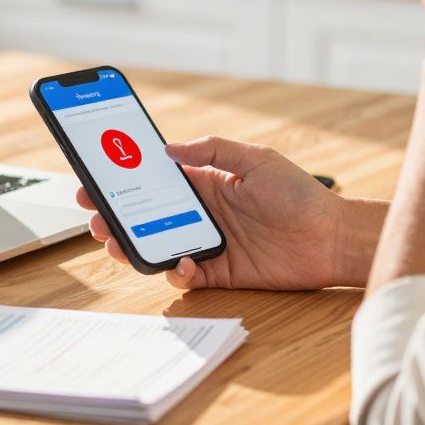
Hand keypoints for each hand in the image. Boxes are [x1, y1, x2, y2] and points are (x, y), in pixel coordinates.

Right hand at [76, 136, 360, 290]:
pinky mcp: (219, 272)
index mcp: (205, 182)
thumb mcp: (255, 159)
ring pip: (157, 245)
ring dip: (131, 243)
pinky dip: (174, 271)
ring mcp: (208, 243)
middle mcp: (201, 213)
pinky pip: (184, 274)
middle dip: (114, 213)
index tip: (96, 178)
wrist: (332, 238)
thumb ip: (211, 151)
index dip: (124, 180)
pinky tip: (178, 263)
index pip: (154, 180)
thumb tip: (167, 149)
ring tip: (114, 240)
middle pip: (146, 214)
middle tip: (92, 213)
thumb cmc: (299, 194)